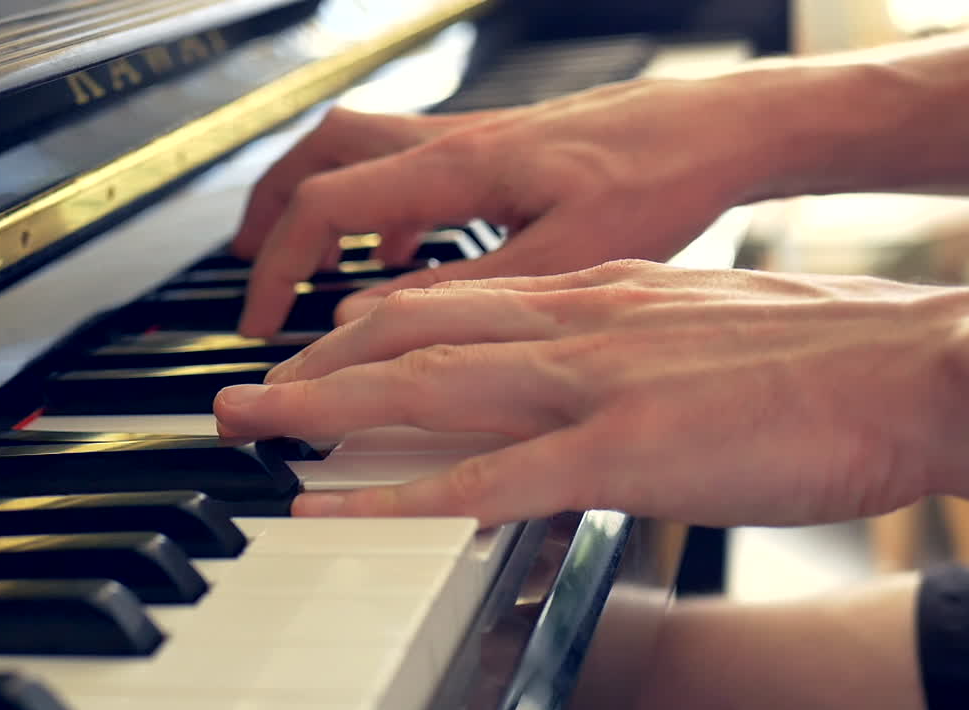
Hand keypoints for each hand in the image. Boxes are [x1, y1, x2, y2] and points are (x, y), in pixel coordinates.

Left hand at [215, 261, 968, 527]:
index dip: (367, 327)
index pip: (451, 300)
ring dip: (325, 405)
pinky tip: (337, 504)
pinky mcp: (622, 450)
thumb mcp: (693, 333)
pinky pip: (484, 477)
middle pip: (411, 329)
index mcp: (597, 297)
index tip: (319, 352)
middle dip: (314, 359)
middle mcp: (576, 324)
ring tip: (255, 425)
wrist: (916, 365)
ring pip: (425, 385)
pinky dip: (397, 493)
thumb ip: (620, 352)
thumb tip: (576, 387)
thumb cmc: (821, 360)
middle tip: (248, 390)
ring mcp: (591, 384)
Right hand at [231, 76, 774, 336]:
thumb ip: (459, 290)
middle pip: (321, 153)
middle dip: (271, 211)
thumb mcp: (561, 261)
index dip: (276, 264)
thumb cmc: (658, 181)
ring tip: (308, 264)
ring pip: (359, 153)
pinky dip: (380, 210)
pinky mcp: (498, 150)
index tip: (260, 320)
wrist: (717, 130)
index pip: (325, 205)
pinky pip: (408, 167)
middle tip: (251, 270)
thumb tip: (369, 313)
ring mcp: (472, 140)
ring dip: (319, 204)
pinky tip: (402, 254)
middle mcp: (452, 142)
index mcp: (455, 168)